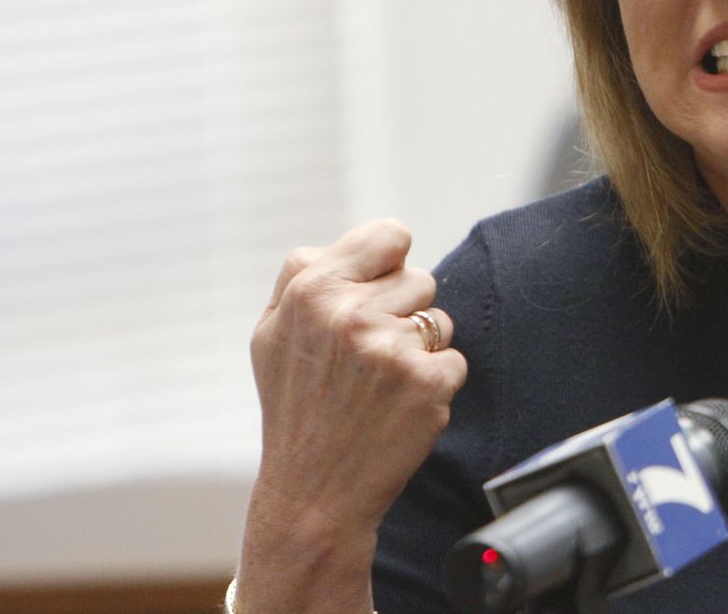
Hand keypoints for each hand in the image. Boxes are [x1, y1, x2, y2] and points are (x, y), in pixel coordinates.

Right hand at [246, 218, 467, 543]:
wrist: (313, 494)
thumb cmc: (297, 407)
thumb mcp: (273, 333)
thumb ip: (308, 274)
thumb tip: (369, 239)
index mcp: (311, 289)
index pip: (390, 234)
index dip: (389, 264)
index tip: (375, 292)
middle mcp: (349, 313)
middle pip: (420, 278)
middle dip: (401, 313)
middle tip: (364, 359)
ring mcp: (390, 348)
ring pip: (440, 319)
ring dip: (420, 348)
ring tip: (377, 384)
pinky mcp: (427, 381)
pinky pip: (454, 359)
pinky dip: (435, 384)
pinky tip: (397, 409)